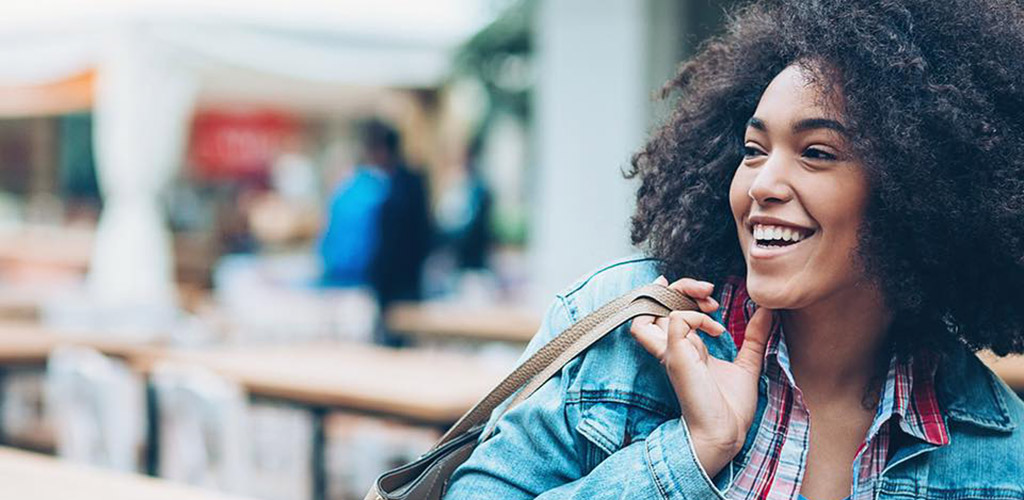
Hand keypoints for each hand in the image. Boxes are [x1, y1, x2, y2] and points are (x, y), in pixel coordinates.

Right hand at [630, 276, 771, 477]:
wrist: (726, 433)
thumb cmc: (731, 408)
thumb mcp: (747, 363)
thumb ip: (754, 337)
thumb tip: (767, 312)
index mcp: (684, 347)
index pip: (666, 310)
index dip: (682, 294)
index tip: (711, 297)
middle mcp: (672, 347)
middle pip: (654, 302)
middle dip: (680, 286)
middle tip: (709, 290)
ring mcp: (672, 351)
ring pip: (652, 308)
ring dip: (678, 294)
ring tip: (707, 300)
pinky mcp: (676, 356)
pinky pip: (677, 320)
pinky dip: (697, 317)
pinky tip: (717, 330)